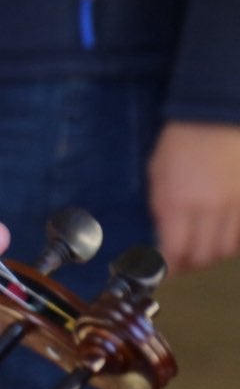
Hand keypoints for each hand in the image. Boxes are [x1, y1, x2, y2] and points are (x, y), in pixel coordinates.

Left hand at [148, 121, 239, 271]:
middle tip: (185, 261)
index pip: (176, 250)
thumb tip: (164, 237)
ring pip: (228, 249)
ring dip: (214, 255)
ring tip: (204, 249)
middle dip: (192, 264)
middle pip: (205, 255)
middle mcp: (209, 208)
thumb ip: (162, 208)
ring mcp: (235, 205)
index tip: (166, 270)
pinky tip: (225, 237)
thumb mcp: (157, 174)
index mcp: (178, 202)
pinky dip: (235, 243)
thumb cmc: (180, 144)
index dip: (171, 266)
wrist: (214, 118)